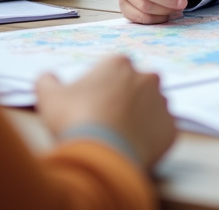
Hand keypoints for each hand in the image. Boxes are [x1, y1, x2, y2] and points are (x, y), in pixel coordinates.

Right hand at [36, 55, 176, 169]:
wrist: (101, 154)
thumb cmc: (75, 119)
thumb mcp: (50, 97)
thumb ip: (48, 81)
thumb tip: (47, 78)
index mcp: (120, 64)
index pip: (113, 69)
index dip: (101, 85)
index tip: (92, 102)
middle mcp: (147, 78)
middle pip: (136, 85)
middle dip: (125, 98)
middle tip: (107, 118)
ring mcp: (162, 103)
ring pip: (152, 106)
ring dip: (140, 116)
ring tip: (120, 135)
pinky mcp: (171, 127)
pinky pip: (161, 130)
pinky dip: (150, 137)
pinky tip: (132, 146)